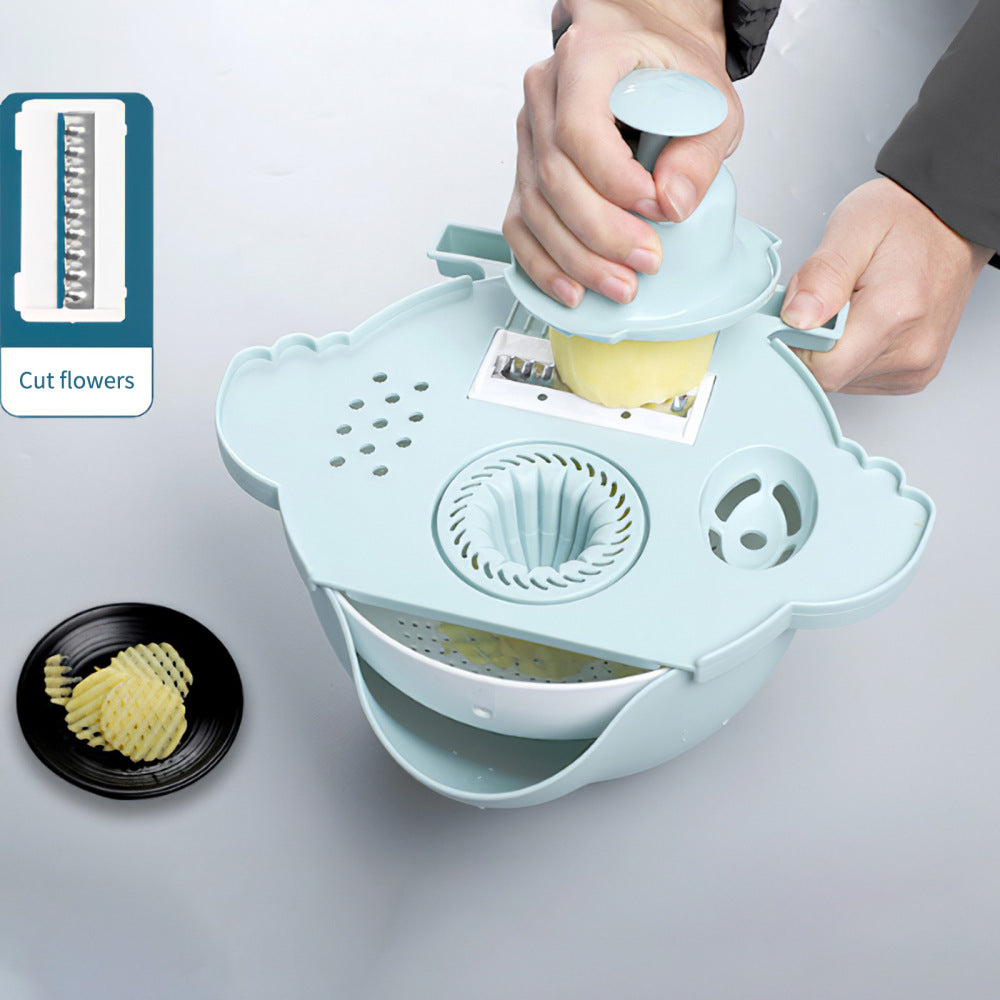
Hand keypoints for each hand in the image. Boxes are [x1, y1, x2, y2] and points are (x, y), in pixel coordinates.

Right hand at [502, 0, 739, 307]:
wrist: (644, 51)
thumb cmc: (670, 69)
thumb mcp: (707, 99)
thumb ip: (699, 152)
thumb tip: (674, 206)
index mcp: (584, 58)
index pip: (579, 130)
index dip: (614, 181)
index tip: (655, 209)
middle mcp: (545, 96)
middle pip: (554, 179)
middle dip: (602, 234)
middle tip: (646, 261)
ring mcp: (529, 137)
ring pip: (535, 211)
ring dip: (577, 259)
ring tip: (621, 285)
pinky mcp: (525, 174)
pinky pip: (520, 228)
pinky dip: (544, 265)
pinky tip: (573, 289)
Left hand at [781, 178, 993, 393]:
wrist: (949, 223)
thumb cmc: (903, 220)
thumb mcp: (852, 228)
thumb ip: (821, 275)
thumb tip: (797, 318)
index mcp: (895, 312)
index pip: (822, 367)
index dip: (797, 342)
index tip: (801, 311)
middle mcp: (912, 349)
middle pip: (830, 376)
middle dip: (814, 343)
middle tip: (829, 301)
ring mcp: (916, 367)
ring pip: (843, 380)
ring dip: (833, 349)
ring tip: (851, 306)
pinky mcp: (914, 375)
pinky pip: (860, 379)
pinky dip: (851, 354)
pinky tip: (864, 323)